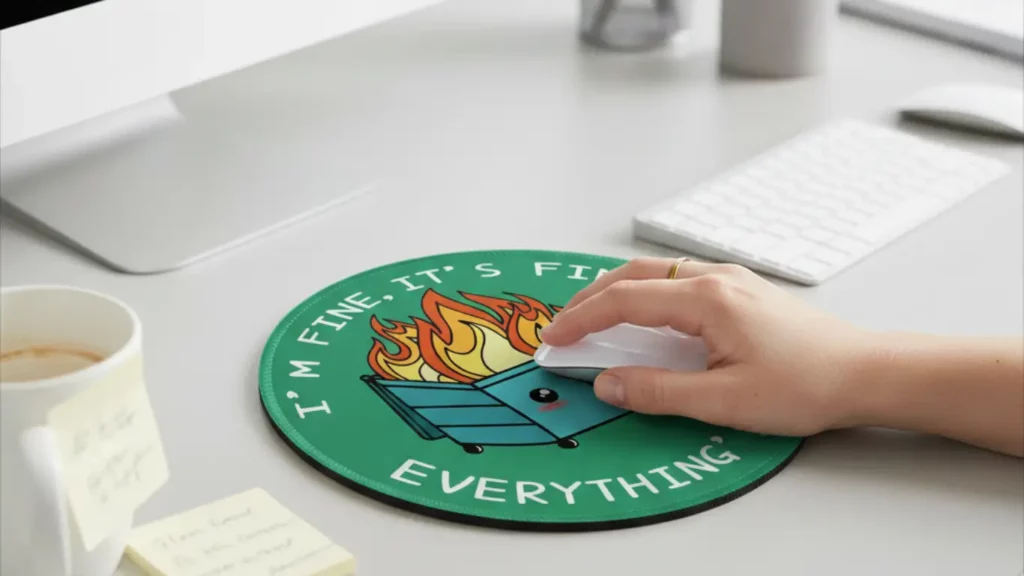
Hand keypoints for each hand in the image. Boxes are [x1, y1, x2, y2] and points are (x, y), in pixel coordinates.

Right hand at [540, 257, 871, 436]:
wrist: (865, 373)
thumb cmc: (805, 385)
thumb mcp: (725, 400)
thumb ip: (658, 392)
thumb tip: (607, 384)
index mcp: (706, 300)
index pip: (623, 301)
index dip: (581, 320)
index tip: (554, 340)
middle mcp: (714, 279)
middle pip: (632, 275)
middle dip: (589, 298)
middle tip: (563, 327)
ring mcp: (730, 280)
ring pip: (654, 273)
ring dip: (616, 292)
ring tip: (593, 319)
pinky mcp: (741, 290)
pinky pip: (676, 280)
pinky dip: (644, 292)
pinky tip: (644, 316)